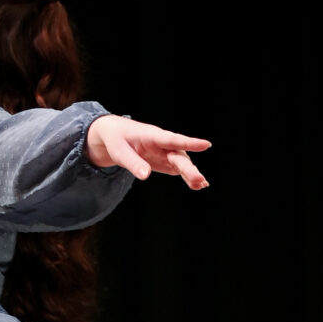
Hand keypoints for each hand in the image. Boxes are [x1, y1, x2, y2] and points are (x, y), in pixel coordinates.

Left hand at [86, 116, 210, 188]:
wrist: (116, 136)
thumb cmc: (117, 140)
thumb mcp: (119, 151)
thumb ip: (133, 163)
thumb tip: (145, 175)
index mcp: (152, 136)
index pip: (173, 140)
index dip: (189, 143)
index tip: (206, 144)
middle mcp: (163, 144)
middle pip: (179, 156)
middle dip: (189, 168)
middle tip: (199, 180)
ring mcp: (165, 153)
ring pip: (181, 163)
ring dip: (191, 174)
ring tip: (201, 185)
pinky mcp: (165, 162)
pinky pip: (179, 170)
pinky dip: (188, 177)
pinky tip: (198, 185)